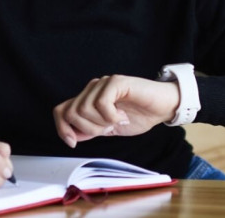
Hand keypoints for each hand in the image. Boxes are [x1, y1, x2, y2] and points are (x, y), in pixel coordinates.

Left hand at [53, 74, 179, 147]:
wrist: (163, 107)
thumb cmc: (139, 115)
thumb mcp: (109, 128)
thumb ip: (90, 130)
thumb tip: (71, 135)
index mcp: (88, 99)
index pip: (61, 110)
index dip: (61, 128)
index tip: (73, 143)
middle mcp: (92, 89)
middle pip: (71, 112)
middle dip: (88, 128)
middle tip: (108, 128)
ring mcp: (103, 83)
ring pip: (84, 108)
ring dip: (102, 122)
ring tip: (118, 121)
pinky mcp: (116, 82)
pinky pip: (101, 103)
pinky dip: (111, 116)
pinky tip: (122, 116)